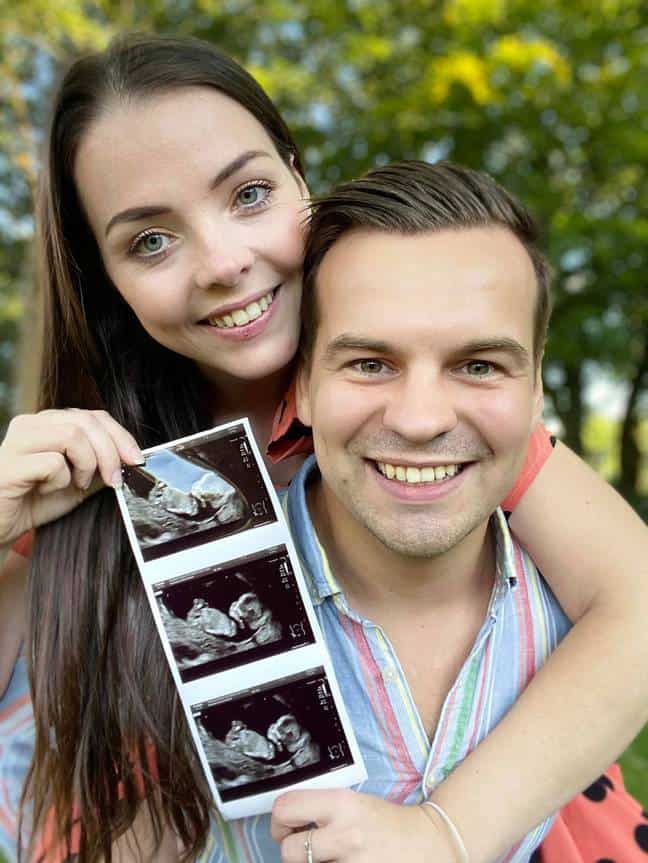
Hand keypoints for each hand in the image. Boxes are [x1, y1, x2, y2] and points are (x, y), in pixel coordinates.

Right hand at [0, 408, 143, 544]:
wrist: (1, 527)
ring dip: (86, 465)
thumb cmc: (36, 501)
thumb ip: (101, 464)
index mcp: (48, 423)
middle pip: (86, 422)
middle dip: (110, 453)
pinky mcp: (10, 463)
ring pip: (72, 436)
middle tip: (114, 480)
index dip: (121, 436)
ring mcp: (18, 441)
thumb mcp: (79, 480)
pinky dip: (60, 481)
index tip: (136, 460)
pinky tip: (45, 490)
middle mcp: (31, 424)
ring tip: (76, 484)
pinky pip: (52, 463)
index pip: (94, 416)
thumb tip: (132, 457)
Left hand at [271, 788, 449, 862]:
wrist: (426, 844)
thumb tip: (283, 818)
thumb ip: (320, 807)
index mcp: (341, 804)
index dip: (278, 820)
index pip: (285, 808)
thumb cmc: (386, 822)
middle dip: (291, 849)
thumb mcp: (353, 802)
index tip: (285, 826)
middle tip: (303, 846)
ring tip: (325, 857)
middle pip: (288, 850)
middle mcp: (345, 834)